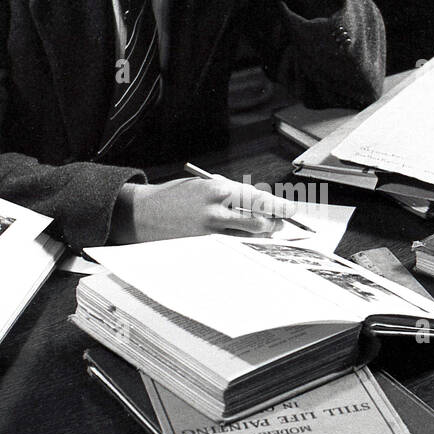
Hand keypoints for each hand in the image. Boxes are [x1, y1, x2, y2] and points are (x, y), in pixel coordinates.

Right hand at [109, 175, 304, 243]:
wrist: (142, 214)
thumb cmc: (174, 198)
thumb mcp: (203, 186)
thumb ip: (229, 193)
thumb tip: (257, 203)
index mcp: (217, 189)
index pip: (257, 198)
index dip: (278, 206)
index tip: (291, 210)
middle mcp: (215, 210)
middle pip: (258, 221)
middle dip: (273, 223)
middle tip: (279, 223)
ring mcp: (208, 232)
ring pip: (247, 237)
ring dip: (259, 235)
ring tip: (262, 232)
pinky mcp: (202, 246)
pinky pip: (231, 247)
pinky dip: (241, 244)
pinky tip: (243, 243)